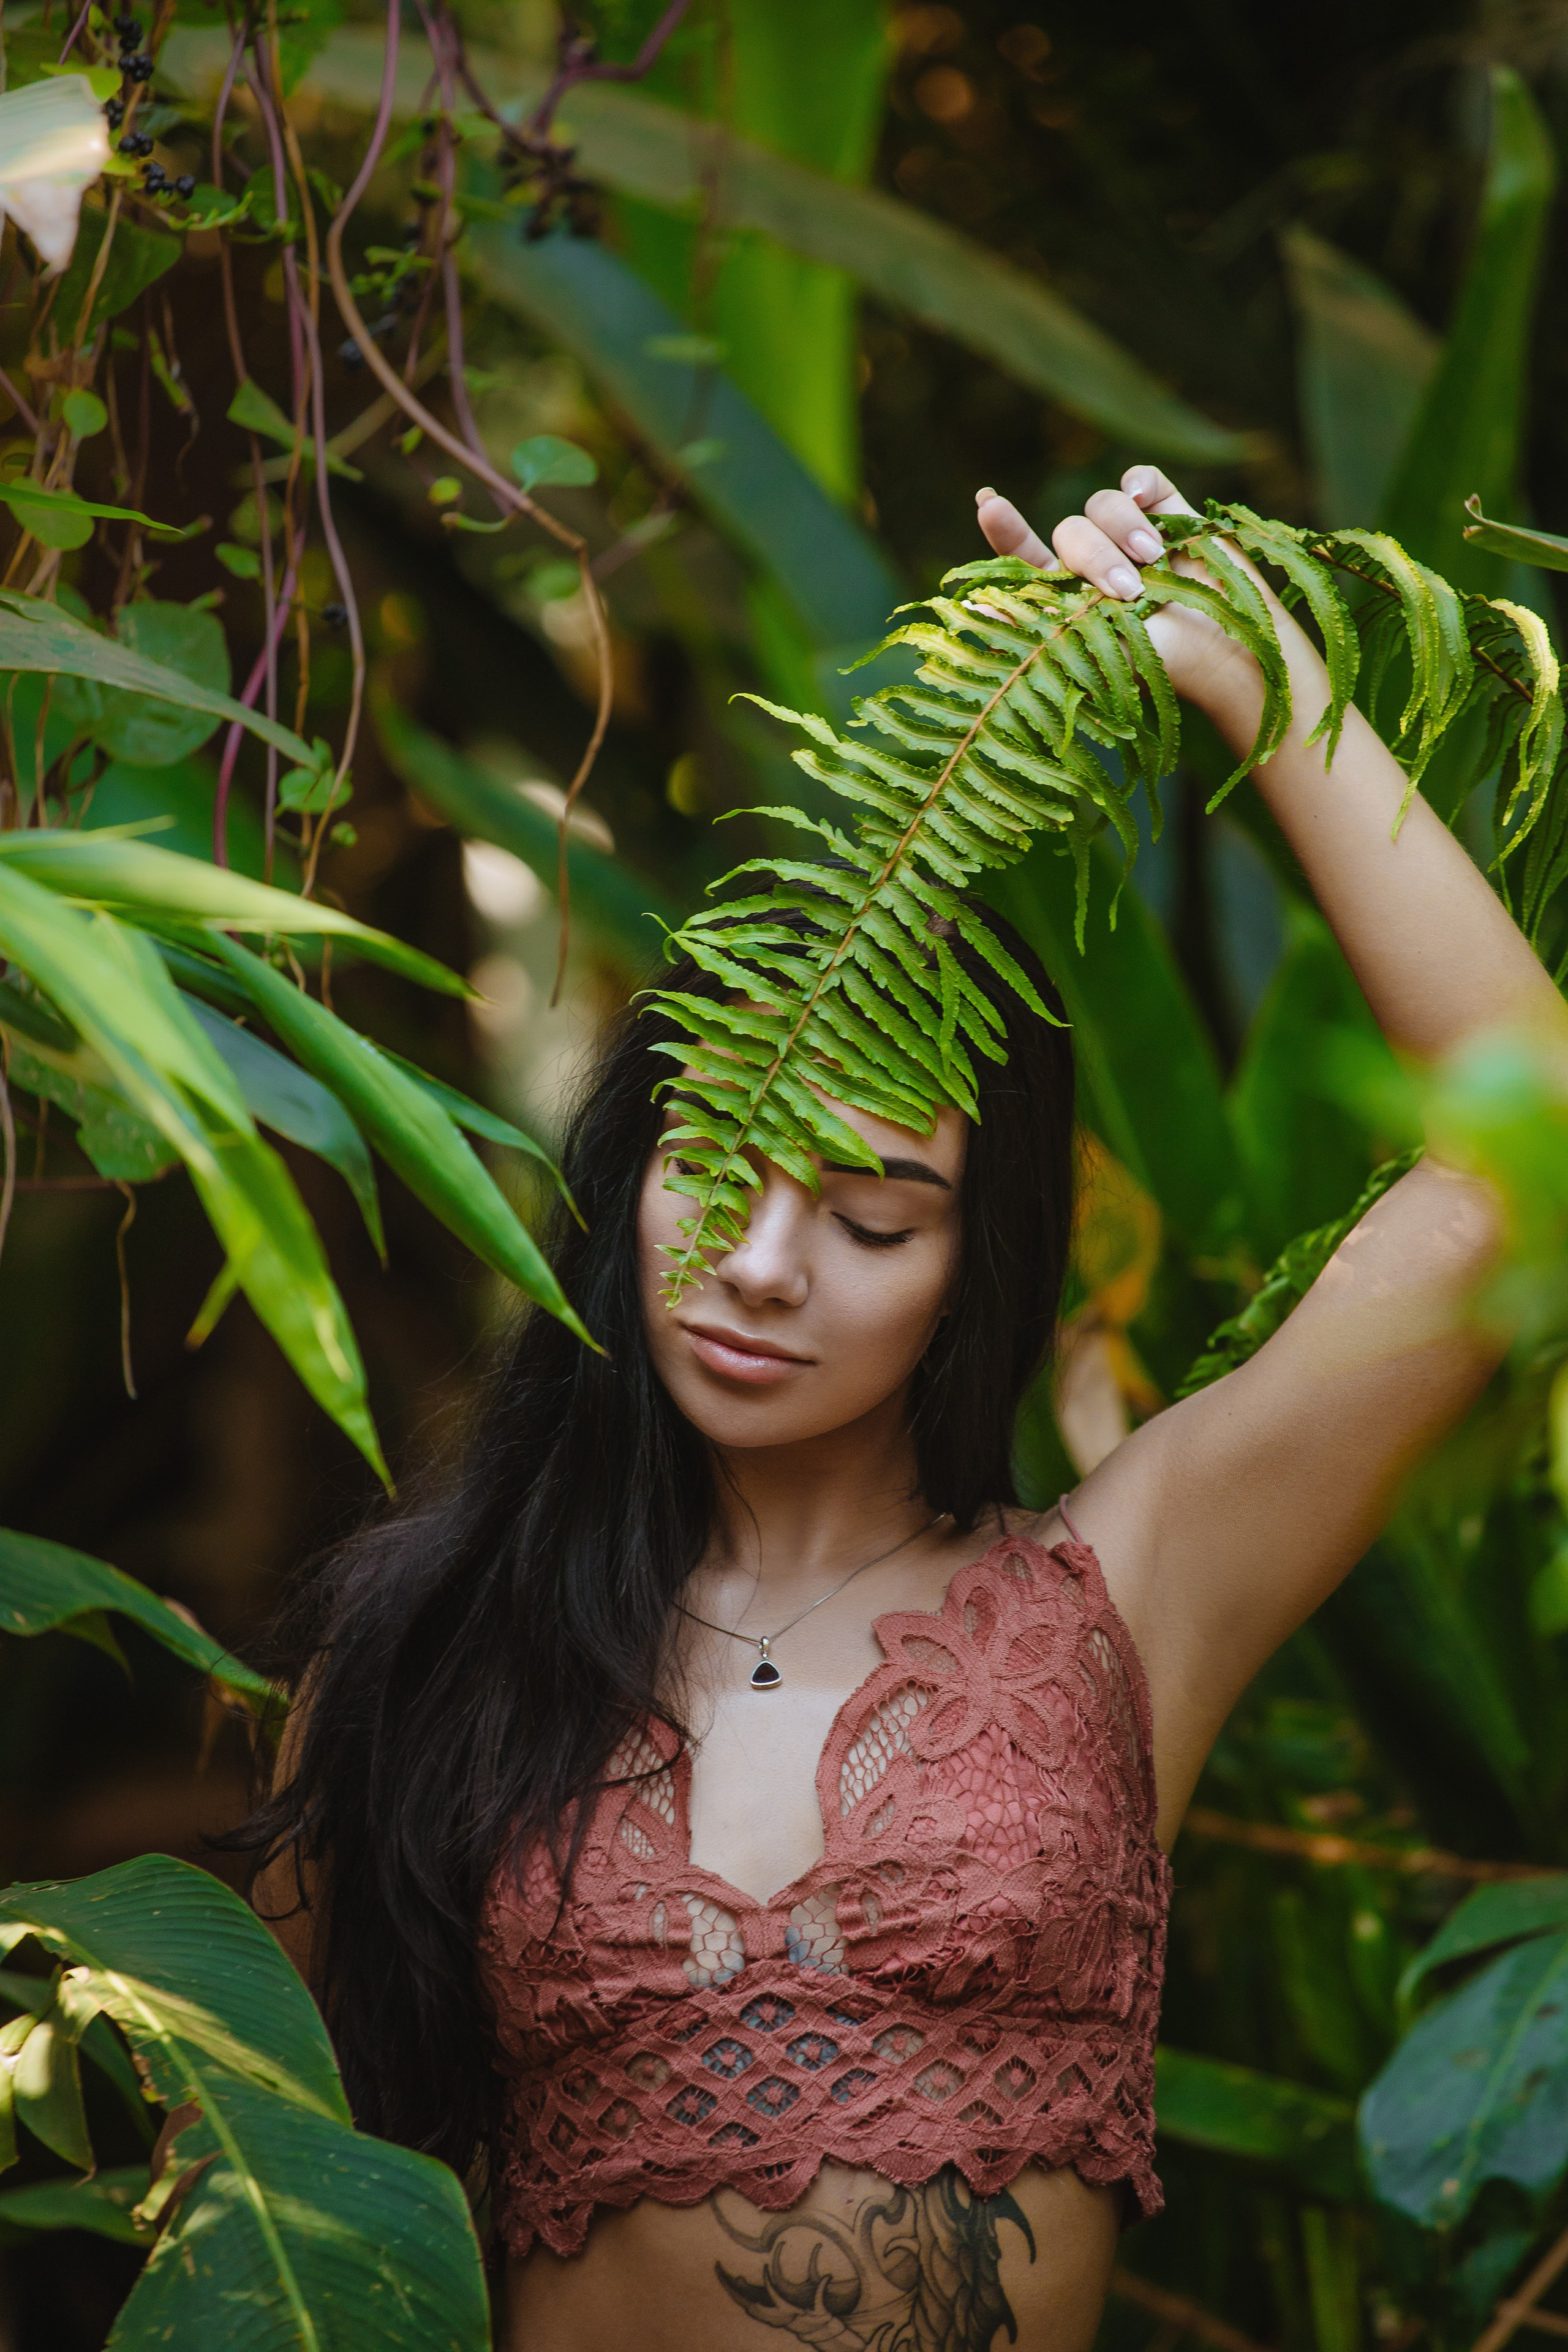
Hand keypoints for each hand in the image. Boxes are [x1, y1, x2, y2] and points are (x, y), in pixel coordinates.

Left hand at [975, 462, 1285, 722]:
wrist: (1228, 653)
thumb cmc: (1159, 667)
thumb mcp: (1087, 652)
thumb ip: (1036, 624)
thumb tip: (975, 605)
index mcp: (1066, 597)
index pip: (1024, 557)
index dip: (1005, 529)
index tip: (987, 503)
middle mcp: (1094, 562)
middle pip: (1069, 530)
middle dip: (1095, 557)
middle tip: (1130, 593)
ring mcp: (1132, 536)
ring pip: (1103, 504)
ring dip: (1124, 532)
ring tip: (1154, 565)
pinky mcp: (1171, 514)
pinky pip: (1141, 479)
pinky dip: (1139, 484)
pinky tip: (1144, 498)